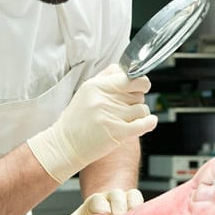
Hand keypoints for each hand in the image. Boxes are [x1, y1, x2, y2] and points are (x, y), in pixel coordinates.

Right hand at [28, 64, 156, 182]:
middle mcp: (103, 98)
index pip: (129, 77)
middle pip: (138, 94)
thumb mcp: (86, 92)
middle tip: (126, 107)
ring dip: (140, 114)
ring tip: (127, 119)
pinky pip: (143, 124)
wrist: (65, 145)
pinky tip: (149, 122)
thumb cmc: (77, 120)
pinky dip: (150, 123)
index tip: (142, 86)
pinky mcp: (117, 132)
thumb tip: (126, 70)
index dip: (140, 82)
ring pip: (142, 109)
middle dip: (137, 100)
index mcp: (96, 85)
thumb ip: (106, 78)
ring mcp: (110, 115)